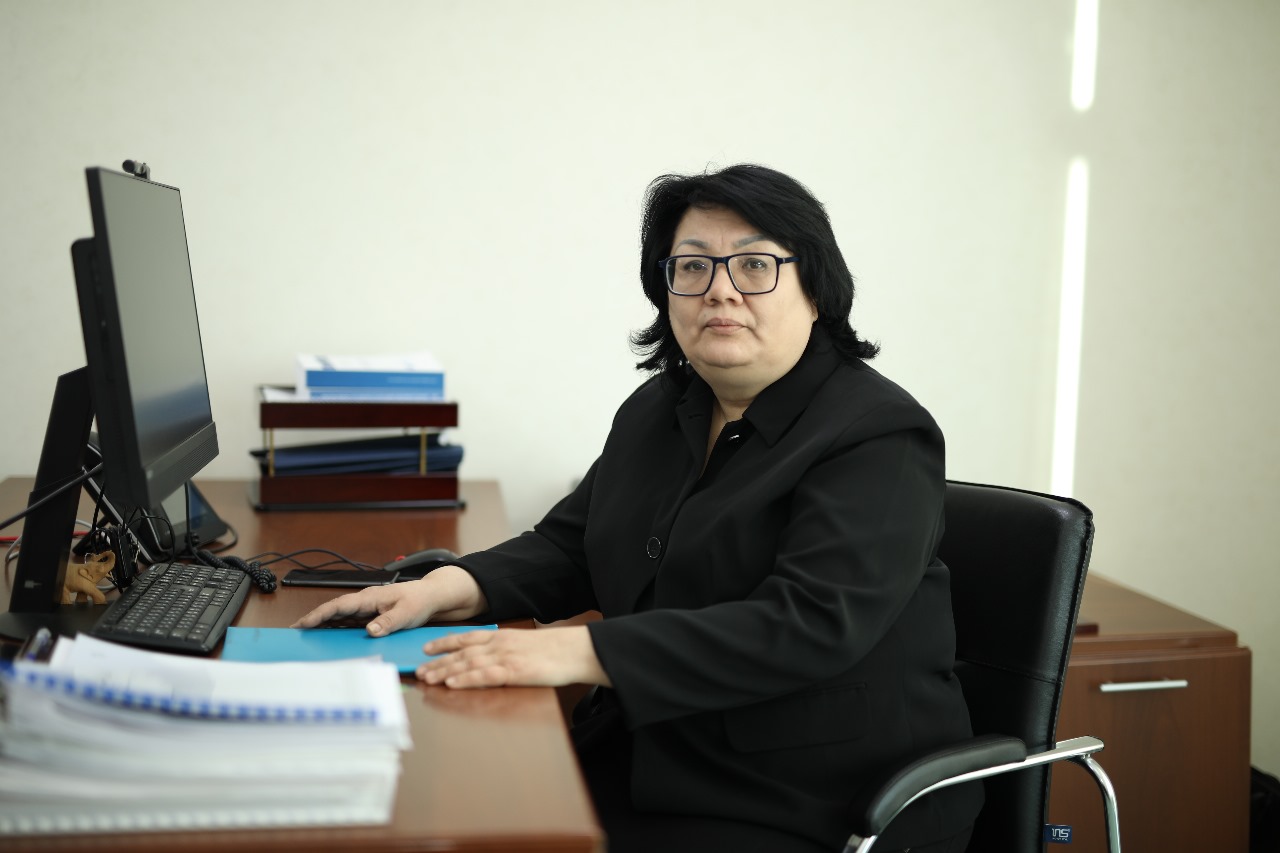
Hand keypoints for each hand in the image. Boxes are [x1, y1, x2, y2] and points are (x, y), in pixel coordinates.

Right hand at [290, 565, 486, 635]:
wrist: (432, 596)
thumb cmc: (420, 600)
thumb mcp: (407, 613)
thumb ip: (389, 622)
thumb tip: (370, 630)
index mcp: (370, 597)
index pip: (339, 606)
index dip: (319, 615)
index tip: (303, 623)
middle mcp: (364, 601)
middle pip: (334, 611)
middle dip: (313, 620)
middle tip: (295, 633)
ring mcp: (366, 609)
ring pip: (339, 618)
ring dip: (323, 626)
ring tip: (305, 639)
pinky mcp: (370, 616)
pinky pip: (349, 623)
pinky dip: (337, 630)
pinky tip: (328, 639)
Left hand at [417, 625, 611, 688]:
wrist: (575, 650)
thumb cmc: (554, 651)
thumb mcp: (525, 644)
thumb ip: (506, 649)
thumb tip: (489, 658)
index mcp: (502, 636)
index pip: (466, 637)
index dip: (444, 642)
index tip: (426, 648)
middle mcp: (499, 644)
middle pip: (461, 652)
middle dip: (437, 662)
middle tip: (419, 670)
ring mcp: (506, 657)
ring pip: (468, 664)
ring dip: (445, 672)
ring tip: (426, 679)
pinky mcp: (515, 672)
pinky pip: (485, 676)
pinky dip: (466, 680)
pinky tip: (452, 685)